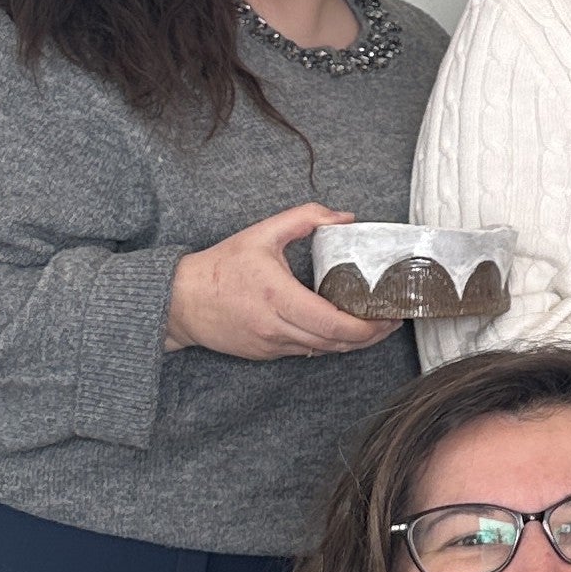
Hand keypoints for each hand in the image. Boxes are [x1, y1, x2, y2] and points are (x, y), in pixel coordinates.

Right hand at [166, 202, 402, 358]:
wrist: (179, 302)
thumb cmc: (220, 267)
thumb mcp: (261, 233)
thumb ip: (304, 219)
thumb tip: (345, 217)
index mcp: (278, 297)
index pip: (333, 323)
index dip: (366, 326)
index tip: (387, 316)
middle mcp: (276, 326)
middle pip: (336, 343)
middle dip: (370, 336)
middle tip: (391, 322)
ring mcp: (272, 345)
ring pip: (324, 350)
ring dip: (352, 342)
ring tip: (374, 326)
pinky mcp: (266, 354)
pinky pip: (306, 351)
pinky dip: (326, 343)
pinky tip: (340, 330)